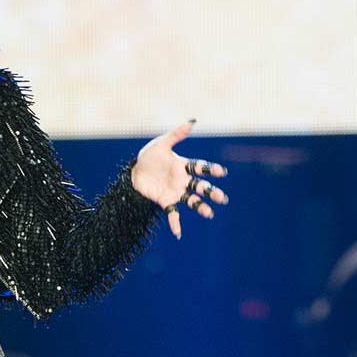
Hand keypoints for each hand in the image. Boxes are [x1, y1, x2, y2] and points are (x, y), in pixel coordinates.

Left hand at [130, 120, 228, 239]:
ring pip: (192, 201)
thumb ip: (176, 134)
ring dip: (201, 207)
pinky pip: (172, 214)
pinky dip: (175, 224)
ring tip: (209, 214)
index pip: (201, 168)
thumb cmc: (149, 157)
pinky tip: (178, 234)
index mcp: (183, 166)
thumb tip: (193, 122)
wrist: (134, 172)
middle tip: (221, 198)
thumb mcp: (161, 144)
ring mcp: (176, 192)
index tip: (222, 173)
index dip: (211, 170)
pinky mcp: (166, 202)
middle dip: (211, 192)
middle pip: (201, 187)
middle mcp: (183, 180)